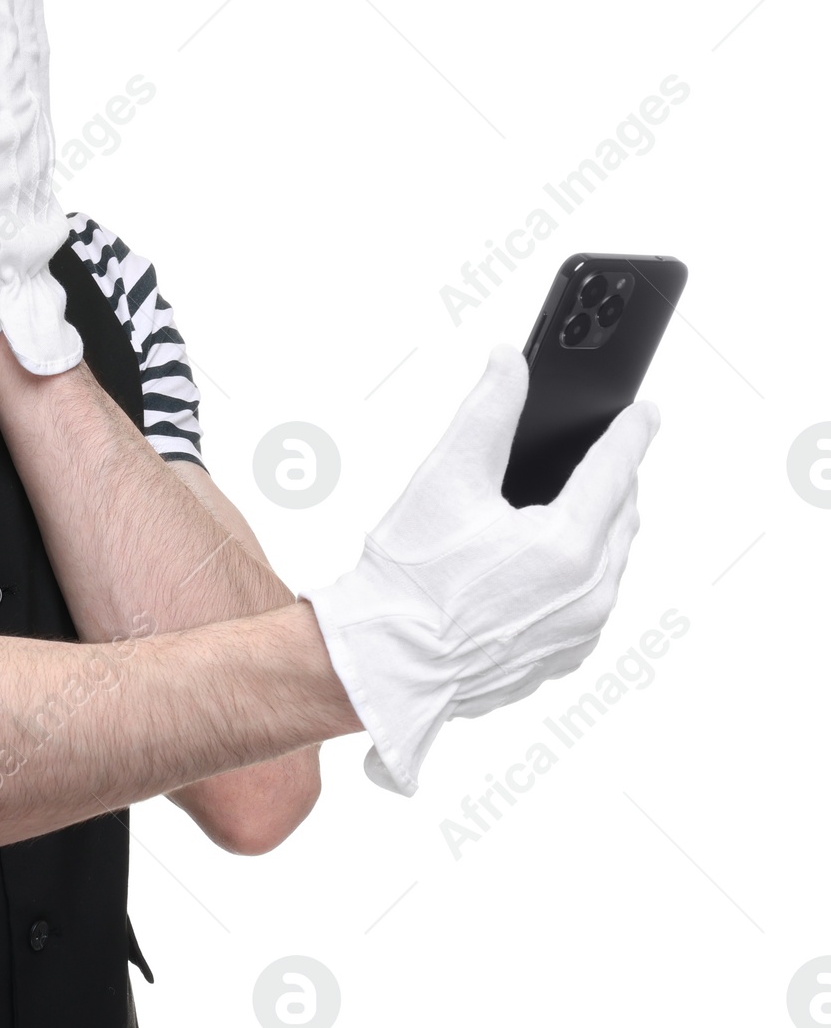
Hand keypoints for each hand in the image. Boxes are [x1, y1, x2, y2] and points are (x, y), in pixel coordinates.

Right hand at [298, 345, 657, 795]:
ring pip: (611, 559)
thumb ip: (488, 409)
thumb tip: (509, 364)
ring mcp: (581, 631)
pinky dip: (582, 569)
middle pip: (621, 514)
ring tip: (571, 499)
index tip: (644, 411)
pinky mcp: (564, 655)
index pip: (616, 469)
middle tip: (599, 451)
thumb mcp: (445, 476)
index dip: (631, 432)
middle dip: (614, 477)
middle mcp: (590, 593)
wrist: (383, 664)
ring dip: (600, 523)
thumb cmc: (408, 578)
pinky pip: (593, 600)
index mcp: (568, 544)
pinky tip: (545, 557)